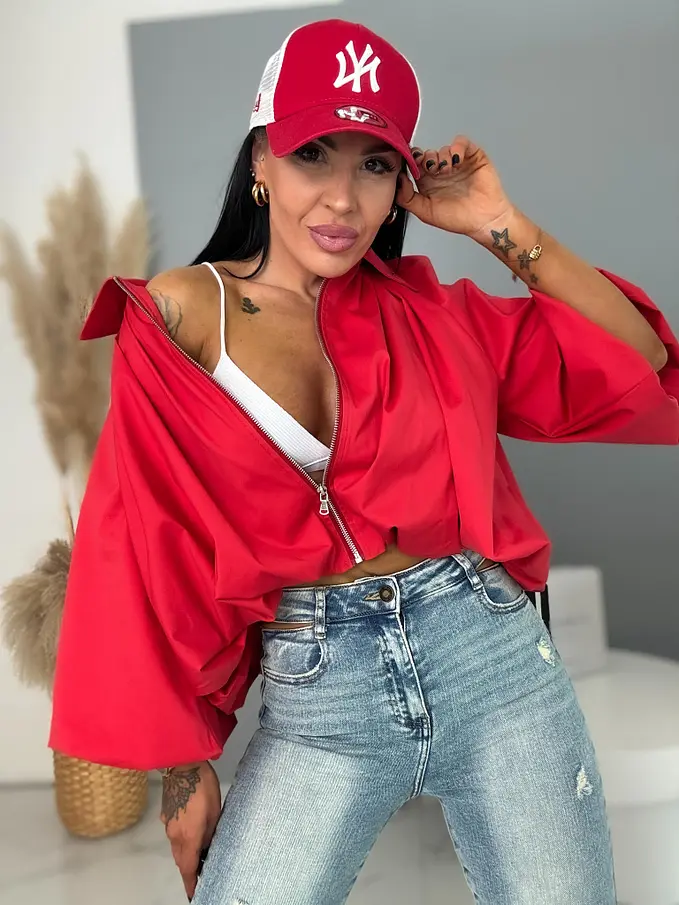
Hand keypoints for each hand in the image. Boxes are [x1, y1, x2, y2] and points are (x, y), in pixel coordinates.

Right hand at [161, 761, 221, 900]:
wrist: (183, 764)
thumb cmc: (202, 786)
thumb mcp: (214, 811)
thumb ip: (209, 833)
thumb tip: (206, 847)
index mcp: (188, 836)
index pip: (187, 868)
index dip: (190, 883)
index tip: (194, 893)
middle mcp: (174, 834)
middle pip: (180, 859)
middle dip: (189, 868)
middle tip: (200, 872)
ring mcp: (168, 824)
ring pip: (176, 846)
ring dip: (185, 852)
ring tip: (198, 850)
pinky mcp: (166, 814)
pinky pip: (173, 832)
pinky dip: (181, 837)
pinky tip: (191, 828)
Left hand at [396, 135, 514, 236]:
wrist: (484, 220)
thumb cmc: (458, 219)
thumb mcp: (425, 212)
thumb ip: (407, 198)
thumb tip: (398, 179)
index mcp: (428, 183)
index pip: (415, 164)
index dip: (412, 161)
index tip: (412, 164)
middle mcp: (441, 172)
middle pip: (427, 154)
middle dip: (427, 159)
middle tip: (431, 169)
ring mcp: (457, 163)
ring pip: (443, 148)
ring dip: (442, 158)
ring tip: (448, 171)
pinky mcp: (472, 156)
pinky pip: (461, 142)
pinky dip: (457, 148)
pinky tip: (456, 161)